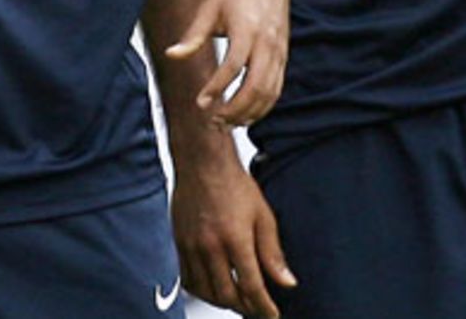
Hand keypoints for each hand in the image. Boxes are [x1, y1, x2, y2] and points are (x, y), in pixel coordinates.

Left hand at [167, 0, 294, 126]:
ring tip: (227, 123)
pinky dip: (263, 107)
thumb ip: (193, 35)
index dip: (217, 88)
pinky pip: (277, 89)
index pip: (233, 66)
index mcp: (247, 29)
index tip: (201, 102)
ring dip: (249, 113)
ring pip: (269, 92)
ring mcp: (278, 51)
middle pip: (255, 86)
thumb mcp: (210, 7)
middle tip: (214, 120)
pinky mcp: (283, 57)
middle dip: (235, 109)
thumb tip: (172, 55)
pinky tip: (246, 114)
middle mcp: (266, 43)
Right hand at [173, 136, 295, 317]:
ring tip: (237, 300)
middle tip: (256, 308)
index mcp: (235, 239)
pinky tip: (212, 286)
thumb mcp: (262, 215)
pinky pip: (188, 279)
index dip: (264, 307)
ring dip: (222, 301)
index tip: (272, 315)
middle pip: (227, 295)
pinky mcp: (178, 242)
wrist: (202, 161)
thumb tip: (287, 282)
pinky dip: (201, 289)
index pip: (251, 287)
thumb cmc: (233, 183)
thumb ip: (273, 252)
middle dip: (244, 307)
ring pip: (205, 291)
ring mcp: (191, 246)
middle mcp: (210, 246)